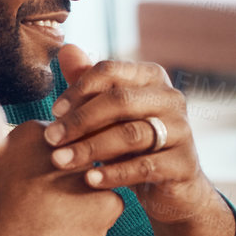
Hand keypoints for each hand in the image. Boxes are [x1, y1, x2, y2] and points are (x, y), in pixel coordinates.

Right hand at [0, 120, 124, 235]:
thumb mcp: (0, 167)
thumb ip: (26, 151)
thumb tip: (52, 147)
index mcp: (35, 132)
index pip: (66, 141)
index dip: (56, 167)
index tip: (40, 186)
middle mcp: (67, 147)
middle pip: (84, 159)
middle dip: (72, 181)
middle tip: (48, 204)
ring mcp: (89, 173)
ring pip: (99, 181)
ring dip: (84, 199)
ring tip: (54, 218)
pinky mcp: (107, 201)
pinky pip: (110, 204)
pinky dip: (96, 219)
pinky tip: (69, 230)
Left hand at [42, 46, 219, 226]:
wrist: (173, 186)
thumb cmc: (136, 145)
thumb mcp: (111, 114)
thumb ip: (89, 84)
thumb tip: (66, 49)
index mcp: (152, 78)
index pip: (110, 71)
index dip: (78, 89)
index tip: (53, 111)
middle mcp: (172, 98)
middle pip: (120, 100)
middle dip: (80, 119)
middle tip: (51, 139)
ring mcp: (182, 131)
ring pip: (131, 134)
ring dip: (90, 148)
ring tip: (61, 161)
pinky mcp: (184, 163)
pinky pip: (145, 166)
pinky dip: (114, 174)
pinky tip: (90, 181)